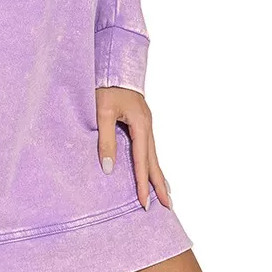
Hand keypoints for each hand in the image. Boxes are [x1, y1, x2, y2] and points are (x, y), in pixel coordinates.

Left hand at [95, 86, 172, 210]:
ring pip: (153, 154)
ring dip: (157, 174)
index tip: (145, 203)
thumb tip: (108, 169)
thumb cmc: (107, 86)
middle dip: (159, 184)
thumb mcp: (102, 112)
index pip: (142, 161)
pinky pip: (148, 146)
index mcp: (141, 125)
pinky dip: (151, 161)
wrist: (114, 64)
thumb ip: (105, 140)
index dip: (143, 184)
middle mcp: (147, 126)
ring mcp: (146, 123)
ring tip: (164, 193)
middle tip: (168, 207)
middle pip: (154, 161)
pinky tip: (151, 167)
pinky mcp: (141, 121)